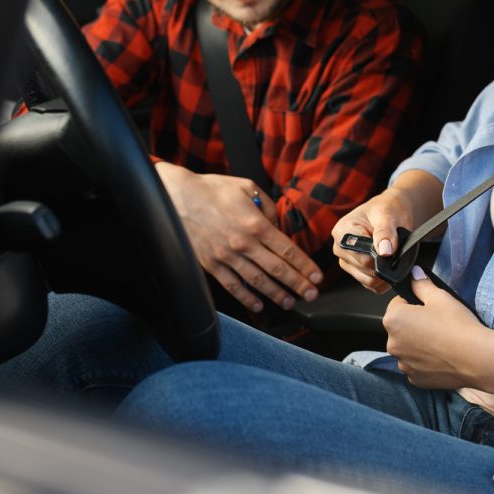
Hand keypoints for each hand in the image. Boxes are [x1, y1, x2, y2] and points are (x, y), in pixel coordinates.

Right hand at [155, 162, 322, 312]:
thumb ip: (268, 207)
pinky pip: (232, 286)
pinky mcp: (210, 264)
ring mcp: (226, 256)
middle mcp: (243, 243)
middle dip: (298, 284)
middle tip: (312, 295)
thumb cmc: (213, 189)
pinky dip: (246, 298)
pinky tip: (258, 306)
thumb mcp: (247, 187)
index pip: (287, 250)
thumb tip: (278, 226)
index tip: (317, 276)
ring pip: (257, 281)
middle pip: (277, 269)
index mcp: (256, 224)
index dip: (305, 266)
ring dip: (276, 294)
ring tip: (290, 303)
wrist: (176, 197)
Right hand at [332, 187, 416, 292]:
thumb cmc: (387, 208)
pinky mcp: (358, 273)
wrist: (394, 213)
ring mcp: (348, 262)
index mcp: (342, 231)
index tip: (390, 247)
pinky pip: (373, 286)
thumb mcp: (387, 213)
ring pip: (368, 280)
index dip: (377, 255)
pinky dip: (385, 280)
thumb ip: (385, 231)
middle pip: (363, 269)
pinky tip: (390, 265)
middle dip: (383, 263)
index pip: (359, 254)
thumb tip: (384, 252)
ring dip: (385, 272)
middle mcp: (340, 248)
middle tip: (394, 249)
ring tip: (392, 255)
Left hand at [383, 268, 487, 388]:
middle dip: (414, 324)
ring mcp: (403, 364)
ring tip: (441, 341)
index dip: (413, 303)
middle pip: (401, 328)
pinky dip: (425, 361)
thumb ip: (421, 284)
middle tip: (438, 324)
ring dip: (418, 344)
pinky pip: (416, 365)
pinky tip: (442, 356)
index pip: (397, 305)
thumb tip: (414, 274)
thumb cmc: (457, 325)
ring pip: (408, 348)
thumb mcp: (440, 297)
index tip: (429, 308)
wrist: (476, 358)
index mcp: (393, 320)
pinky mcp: (415, 379)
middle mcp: (392, 344)